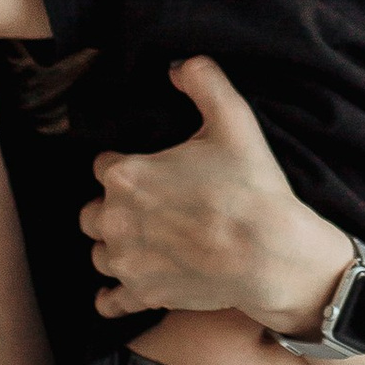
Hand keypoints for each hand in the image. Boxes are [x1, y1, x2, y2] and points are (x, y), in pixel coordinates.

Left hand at [80, 58, 342, 323]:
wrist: (272, 254)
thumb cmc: (252, 188)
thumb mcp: (234, 121)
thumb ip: (204, 81)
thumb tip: (180, 64)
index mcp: (126, 175)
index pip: (104, 166)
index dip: (126, 167)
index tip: (152, 173)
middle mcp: (114, 219)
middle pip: (93, 211)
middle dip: (115, 208)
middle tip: (150, 209)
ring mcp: (126, 261)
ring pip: (100, 252)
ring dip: (116, 247)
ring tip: (145, 243)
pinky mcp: (143, 294)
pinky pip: (110, 301)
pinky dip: (113, 296)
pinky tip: (122, 290)